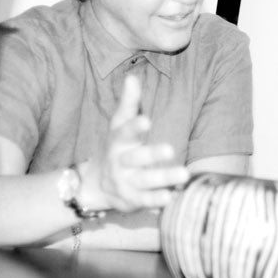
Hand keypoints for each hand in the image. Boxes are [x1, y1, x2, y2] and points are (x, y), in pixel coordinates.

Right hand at [85, 73, 189, 212]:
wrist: (94, 184)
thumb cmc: (115, 147)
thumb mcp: (118, 125)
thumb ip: (128, 104)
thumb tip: (132, 76)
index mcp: (118, 141)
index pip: (125, 132)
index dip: (135, 126)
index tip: (147, 121)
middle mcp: (121, 162)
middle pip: (136, 158)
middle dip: (152, 155)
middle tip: (171, 149)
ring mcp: (125, 182)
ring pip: (145, 180)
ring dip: (163, 178)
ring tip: (184, 175)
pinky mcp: (132, 199)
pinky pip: (145, 200)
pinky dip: (157, 200)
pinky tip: (172, 197)